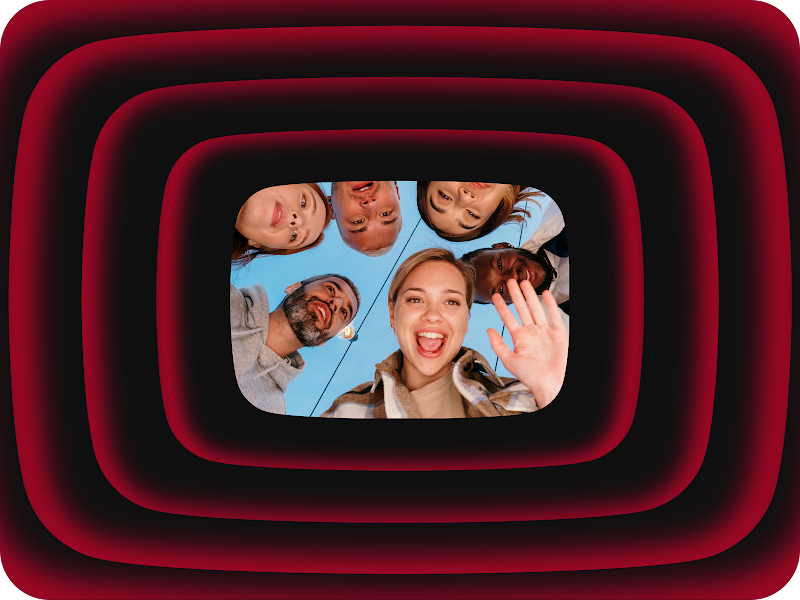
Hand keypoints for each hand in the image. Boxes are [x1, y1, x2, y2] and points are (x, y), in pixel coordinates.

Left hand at [487, 280, 567, 407]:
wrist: (550, 383)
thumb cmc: (532, 376)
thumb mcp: (509, 360)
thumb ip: (498, 345)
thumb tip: (489, 331)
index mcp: (520, 339)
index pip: (508, 318)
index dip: (501, 306)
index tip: (496, 295)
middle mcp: (532, 333)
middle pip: (522, 309)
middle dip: (516, 295)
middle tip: (510, 281)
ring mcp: (545, 332)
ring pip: (536, 308)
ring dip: (530, 296)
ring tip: (524, 283)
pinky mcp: (558, 334)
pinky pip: (554, 316)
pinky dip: (550, 305)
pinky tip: (544, 294)